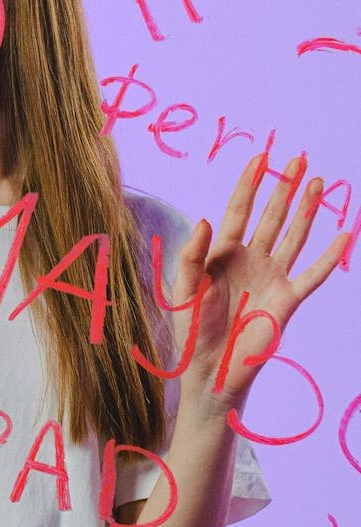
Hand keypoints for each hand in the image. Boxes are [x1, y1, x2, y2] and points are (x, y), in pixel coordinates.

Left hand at [171, 153, 348, 402]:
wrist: (209, 370)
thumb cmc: (190, 330)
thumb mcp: (184, 290)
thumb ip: (192, 256)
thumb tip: (205, 219)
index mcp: (222, 254)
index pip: (238, 211)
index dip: (249, 184)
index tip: (261, 157)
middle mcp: (250, 260)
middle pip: (271, 216)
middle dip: (284, 187)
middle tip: (298, 158)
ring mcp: (271, 278)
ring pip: (293, 236)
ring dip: (305, 210)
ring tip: (317, 182)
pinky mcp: (287, 300)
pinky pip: (312, 274)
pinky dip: (328, 256)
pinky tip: (343, 234)